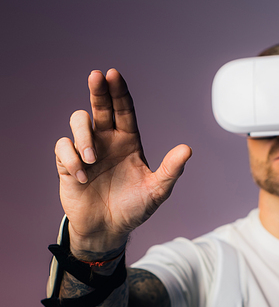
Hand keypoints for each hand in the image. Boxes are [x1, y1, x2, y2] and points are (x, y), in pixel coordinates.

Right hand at [54, 69, 191, 256]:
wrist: (109, 230)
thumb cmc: (133, 209)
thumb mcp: (156, 192)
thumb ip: (171, 171)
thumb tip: (187, 150)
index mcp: (128, 141)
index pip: (124, 110)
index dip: (119, 91)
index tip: (114, 75)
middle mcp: (107, 140)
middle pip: (100, 106)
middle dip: (98, 90)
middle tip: (97, 77)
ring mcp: (86, 150)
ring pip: (79, 122)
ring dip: (84, 135)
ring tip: (92, 159)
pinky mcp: (68, 164)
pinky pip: (63, 147)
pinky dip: (71, 157)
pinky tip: (82, 176)